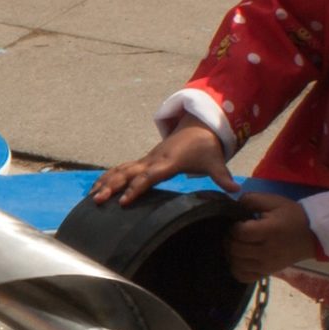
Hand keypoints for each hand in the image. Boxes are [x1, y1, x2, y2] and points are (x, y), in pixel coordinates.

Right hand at [91, 119, 236, 206]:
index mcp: (168, 162)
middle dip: (112, 186)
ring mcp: (145, 160)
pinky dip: (107, 179)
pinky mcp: (142, 162)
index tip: (124, 201)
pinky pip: (121, 170)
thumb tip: (237, 190)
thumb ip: (222, 176)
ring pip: (120, 171)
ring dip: (106, 183)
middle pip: (128, 173)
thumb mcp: (214, 161)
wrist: (197, 128)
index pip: (149, 176)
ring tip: (92, 198)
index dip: (136, 188)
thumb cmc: (204, 148)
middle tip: (98, 200)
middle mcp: (152, 160)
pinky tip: (96, 190)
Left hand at [226, 195, 315, 283]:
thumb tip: (233, 206)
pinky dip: (238, 268)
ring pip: (236, 264)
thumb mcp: (274, 201)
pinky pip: (244, 277)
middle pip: (236, 249)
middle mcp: (267, 251)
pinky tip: (241, 258)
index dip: (234, 227)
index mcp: (270, 231)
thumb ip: (251, 200)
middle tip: (235, 234)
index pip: (240, 233)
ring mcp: (267, 266)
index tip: (239, 223)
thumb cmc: (292, 216)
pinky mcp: (267, 273)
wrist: (313, 235)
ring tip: (238, 245)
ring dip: (232, 254)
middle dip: (230, 239)